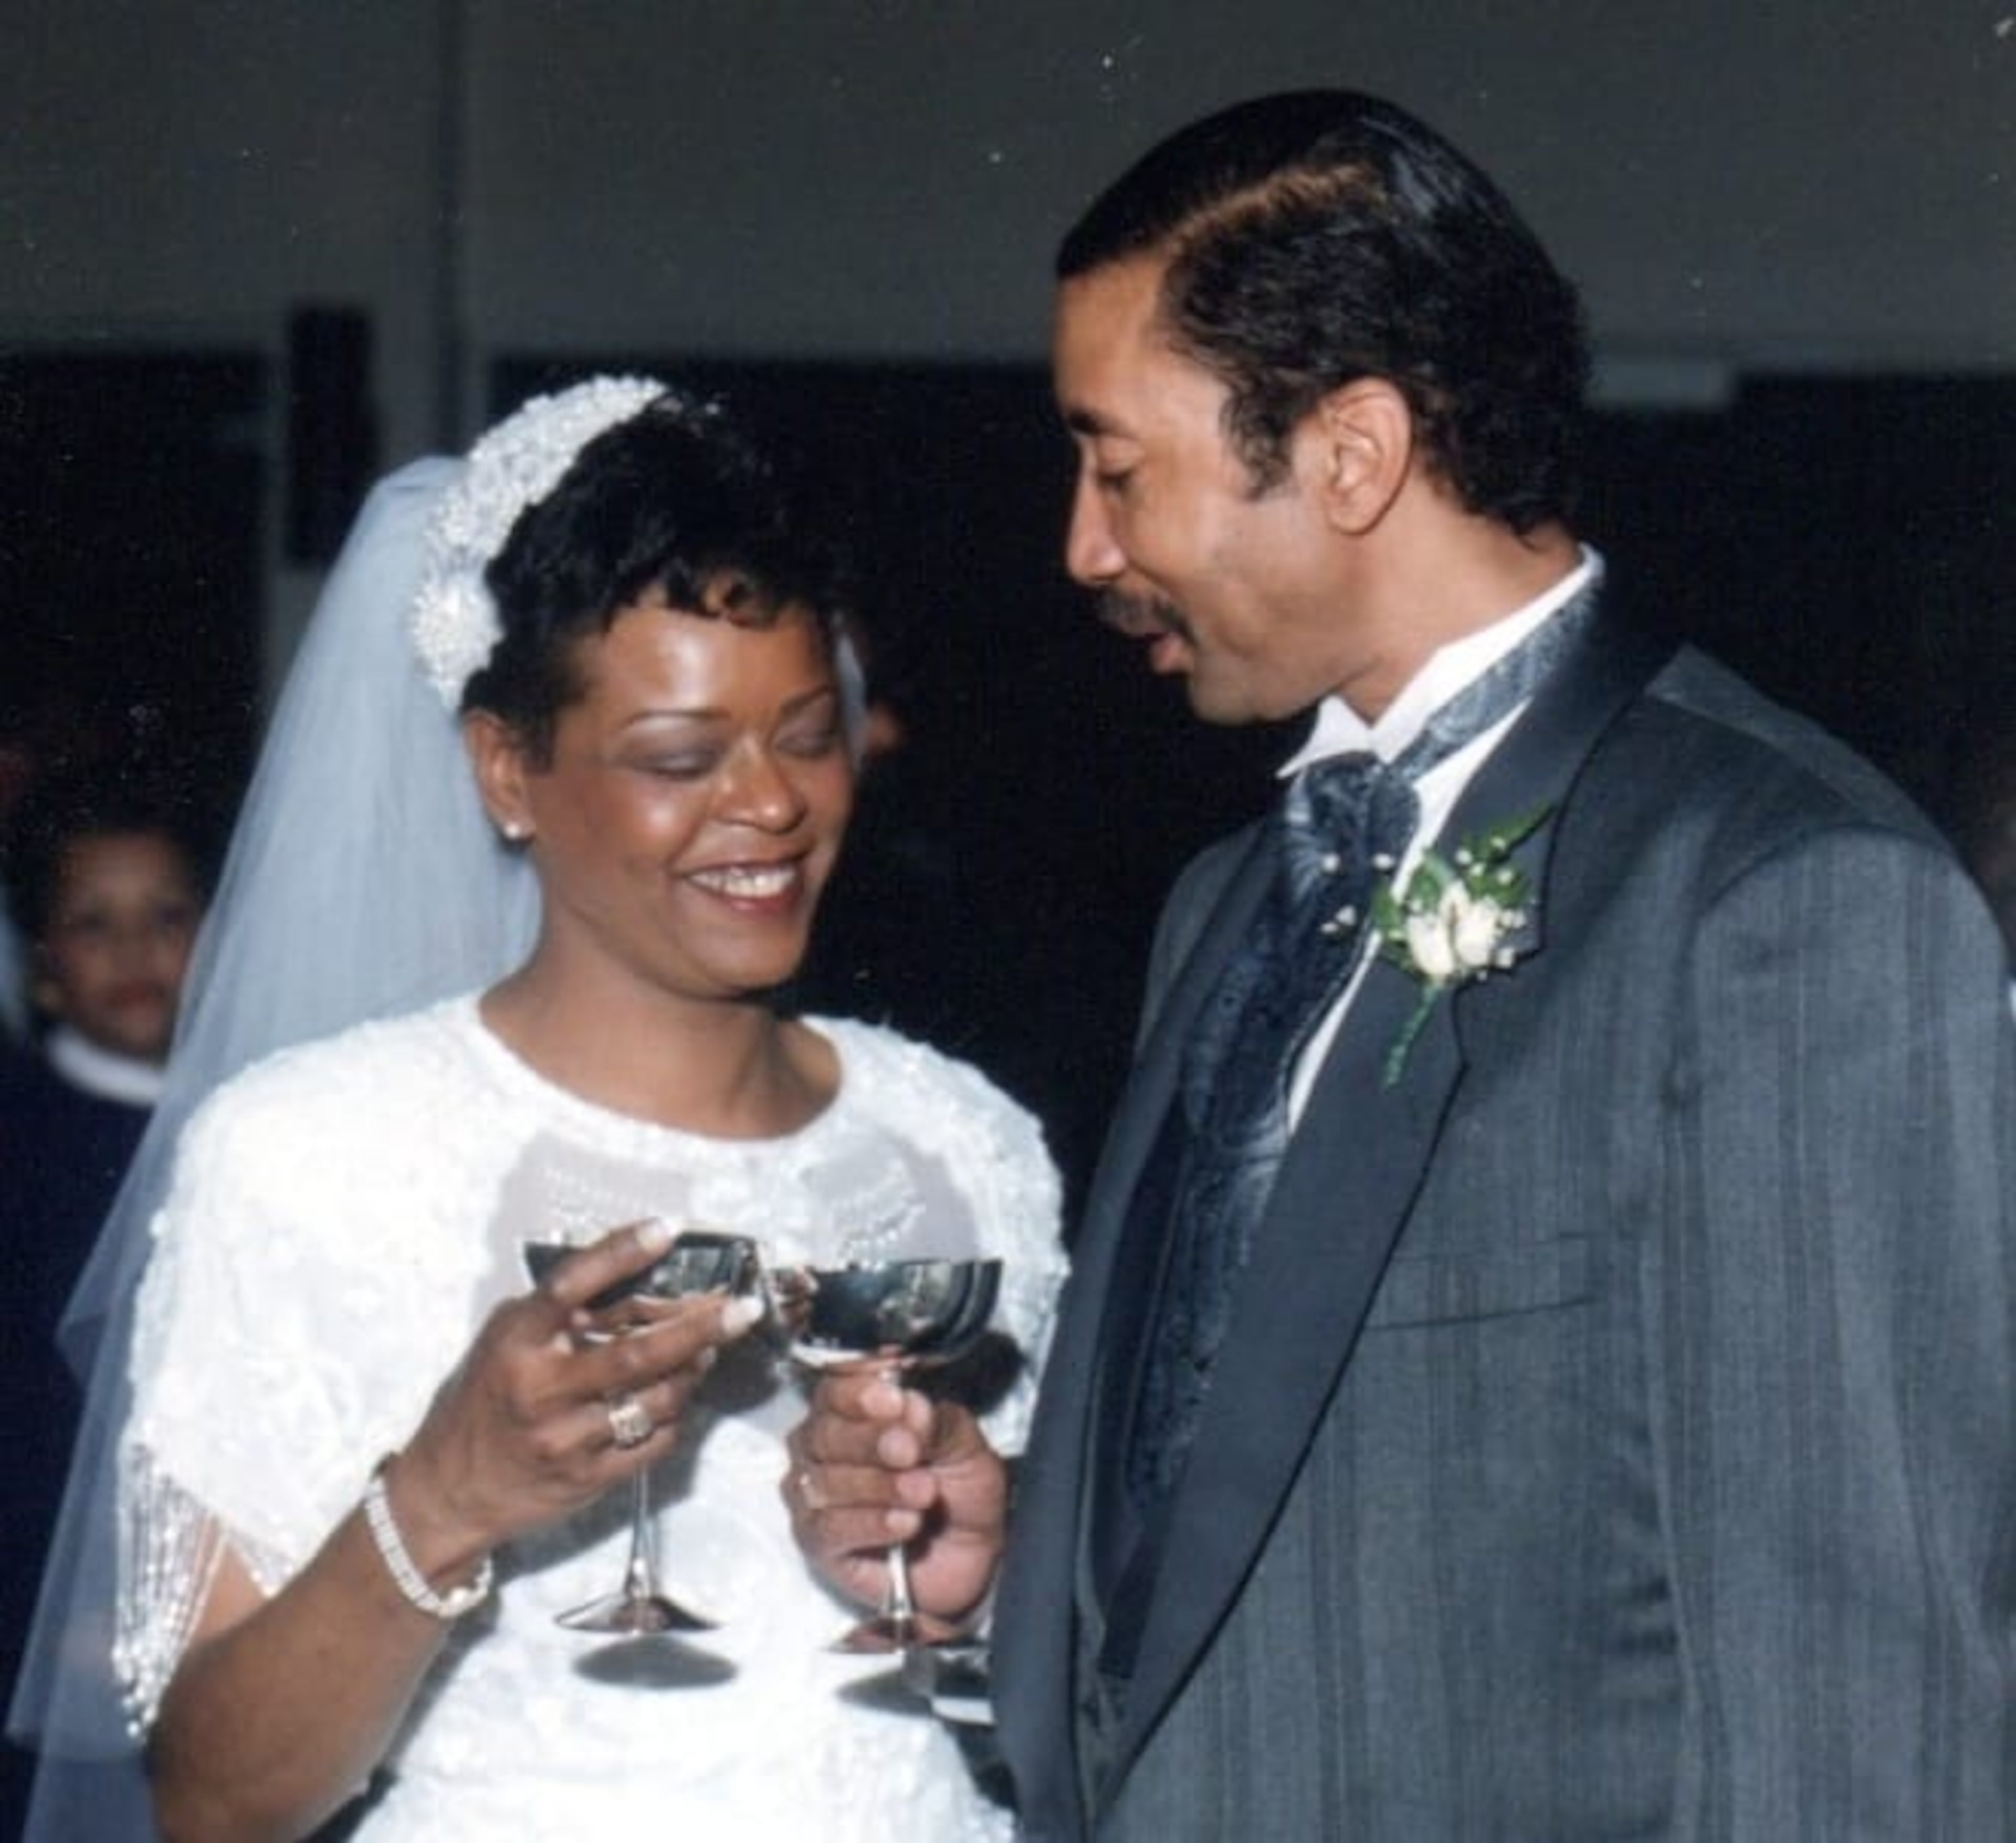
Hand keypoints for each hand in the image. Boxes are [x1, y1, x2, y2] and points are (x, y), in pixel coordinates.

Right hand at [383, 1221, 763, 1578]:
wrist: (446, 1494)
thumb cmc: (481, 1403)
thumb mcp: (503, 1343)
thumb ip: (556, 1315)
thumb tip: (629, 1276)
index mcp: (516, 1344)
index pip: (571, 1285)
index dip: (620, 1252)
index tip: (666, 1228)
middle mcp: (542, 1390)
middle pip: (636, 1353)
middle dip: (699, 1328)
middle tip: (742, 1308)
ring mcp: (567, 1439)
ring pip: (656, 1399)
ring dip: (694, 1370)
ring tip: (713, 1347)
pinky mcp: (588, 1479)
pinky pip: (654, 1441)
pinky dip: (676, 1414)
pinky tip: (681, 1394)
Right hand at [783, 1368, 1006, 1630]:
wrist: (972, 1553)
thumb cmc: (961, 1488)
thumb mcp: (964, 1446)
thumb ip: (937, 1423)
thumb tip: (911, 1403)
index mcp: (852, 1408)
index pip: (835, 1387)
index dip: (859, 1392)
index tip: (894, 1400)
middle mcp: (821, 1445)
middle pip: (826, 1432)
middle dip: (871, 1441)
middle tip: (911, 1451)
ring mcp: (812, 1493)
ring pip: (826, 1482)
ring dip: (879, 1486)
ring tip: (924, 1492)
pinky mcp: (816, 1542)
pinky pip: (829, 1528)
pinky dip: (870, 1524)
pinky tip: (905, 1522)